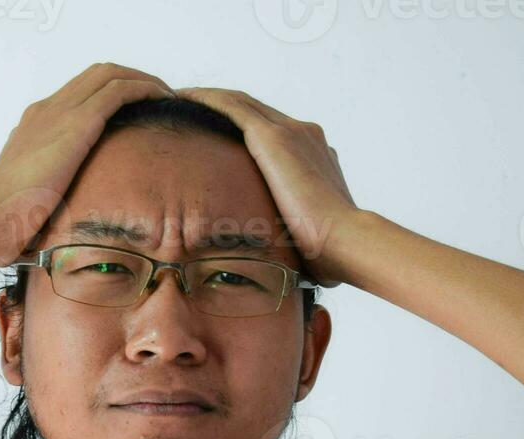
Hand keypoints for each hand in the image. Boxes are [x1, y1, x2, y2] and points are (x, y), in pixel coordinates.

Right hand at [0, 63, 176, 268]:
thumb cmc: (6, 215)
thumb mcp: (30, 193)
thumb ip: (46, 191)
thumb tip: (56, 217)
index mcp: (37, 122)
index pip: (79, 92)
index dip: (109, 92)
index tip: (134, 111)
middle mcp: (49, 109)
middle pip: (98, 74)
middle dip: (132, 78)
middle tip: (158, 98)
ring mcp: (62, 112)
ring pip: (111, 74)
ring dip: (144, 80)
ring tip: (168, 97)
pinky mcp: (78, 123)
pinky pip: (119, 90)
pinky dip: (145, 89)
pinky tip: (164, 101)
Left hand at [173, 86, 357, 288]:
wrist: (344, 241)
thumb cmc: (328, 251)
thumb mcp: (306, 233)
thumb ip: (289, 228)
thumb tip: (277, 254)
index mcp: (314, 156)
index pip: (272, 133)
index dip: (242, 130)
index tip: (215, 136)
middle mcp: (305, 135)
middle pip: (255, 111)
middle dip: (222, 108)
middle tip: (188, 108)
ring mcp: (292, 131)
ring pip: (242, 103)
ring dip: (210, 99)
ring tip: (179, 99)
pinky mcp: (274, 137)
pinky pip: (232, 107)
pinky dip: (207, 100)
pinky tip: (184, 98)